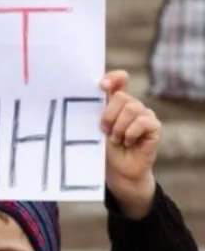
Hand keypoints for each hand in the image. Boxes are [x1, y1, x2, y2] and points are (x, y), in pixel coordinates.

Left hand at [100, 70, 160, 218]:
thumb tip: (96, 90)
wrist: (118, 172)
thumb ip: (97, 110)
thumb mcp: (97, 128)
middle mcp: (132, 105)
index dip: (113, 78)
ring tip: (116, 140)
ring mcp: (145, 115)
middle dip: (108, 116)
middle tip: (105, 131)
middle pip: (121, 97)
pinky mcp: (154, 126)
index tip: (101, 86)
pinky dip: (130, 134)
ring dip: (118, 128)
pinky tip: (128, 143)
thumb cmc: (105, 150)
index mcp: (117, 103)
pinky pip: (142, 122)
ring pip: (131, 109)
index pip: (120, 79)